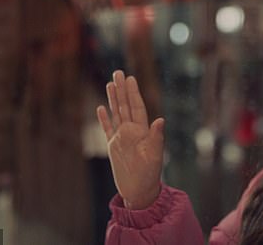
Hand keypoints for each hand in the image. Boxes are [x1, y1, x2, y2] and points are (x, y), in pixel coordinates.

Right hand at [96, 70, 164, 209]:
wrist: (139, 190)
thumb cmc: (150, 174)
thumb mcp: (155, 155)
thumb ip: (157, 137)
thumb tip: (160, 120)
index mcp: (142, 131)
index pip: (137, 107)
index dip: (133, 93)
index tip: (130, 78)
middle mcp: (131, 131)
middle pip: (125, 106)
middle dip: (122, 89)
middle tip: (118, 72)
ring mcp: (121, 137)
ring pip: (116, 113)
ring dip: (113, 99)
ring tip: (110, 84)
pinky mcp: (112, 146)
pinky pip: (107, 129)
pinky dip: (104, 118)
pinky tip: (101, 107)